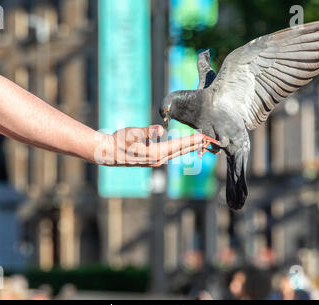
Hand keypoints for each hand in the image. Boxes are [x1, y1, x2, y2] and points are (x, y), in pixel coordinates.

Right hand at [94, 125, 208, 166]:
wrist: (108, 153)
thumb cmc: (119, 141)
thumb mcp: (132, 134)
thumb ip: (147, 131)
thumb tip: (160, 130)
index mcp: (155, 153)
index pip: (178, 145)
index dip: (192, 141)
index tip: (204, 138)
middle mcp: (158, 159)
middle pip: (181, 151)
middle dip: (195, 145)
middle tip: (210, 140)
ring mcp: (156, 161)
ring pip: (177, 153)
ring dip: (190, 148)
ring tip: (202, 143)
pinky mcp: (153, 159)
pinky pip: (171, 154)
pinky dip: (181, 149)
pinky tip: (184, 147)